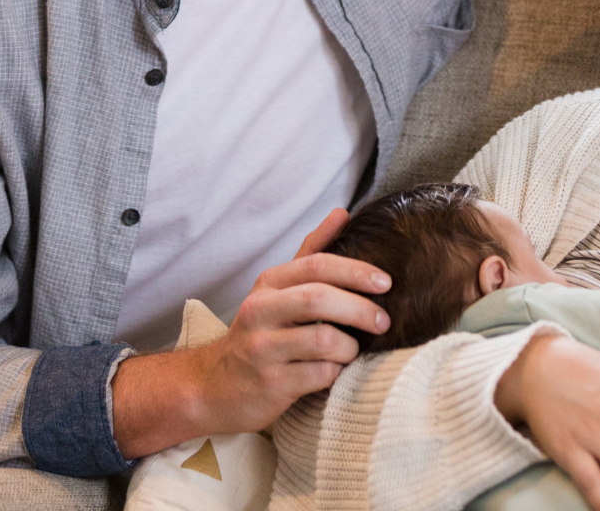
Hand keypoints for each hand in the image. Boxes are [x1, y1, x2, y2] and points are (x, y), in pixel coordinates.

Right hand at [113, 207, 390, 457]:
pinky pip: (319, 374)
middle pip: (319, 299)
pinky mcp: (269, 384)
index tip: (386, 283)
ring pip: (323, 339)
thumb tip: (343, 213)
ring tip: (353, 349)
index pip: (317, 265)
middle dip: (360, 309)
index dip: (356, 271)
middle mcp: (260, 311)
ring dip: (349, 346)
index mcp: (269, 282)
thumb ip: (312, 250)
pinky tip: (335, 370)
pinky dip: (336, 372)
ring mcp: (262, 349)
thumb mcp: (280, 287)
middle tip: (383, 321)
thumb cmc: (261, 329)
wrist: (213, 386)